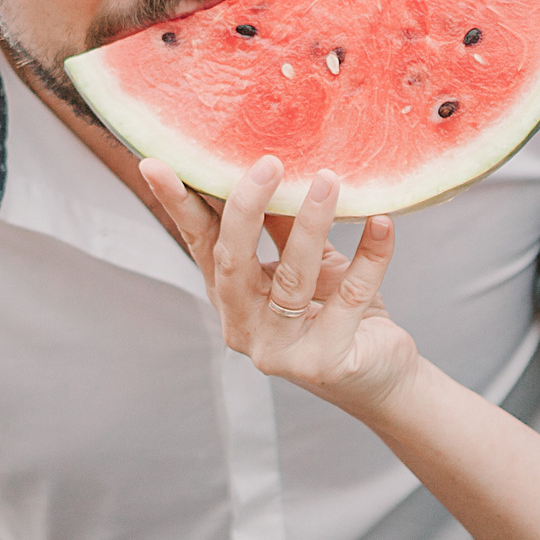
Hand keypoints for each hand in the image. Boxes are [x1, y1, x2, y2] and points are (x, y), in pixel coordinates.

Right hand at [140, 155, 414, 415]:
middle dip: (246, 207)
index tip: (155, 164)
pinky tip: (381, 223)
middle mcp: (244, 326)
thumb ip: (285, 227)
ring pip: (291, 277)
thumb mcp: (308, 263)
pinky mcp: (323, 362)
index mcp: (231, 296)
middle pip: (232, 261)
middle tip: (269, 162)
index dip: (178, 204)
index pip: (199, 242)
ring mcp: (279, 351)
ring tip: (328, 180)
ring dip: (310, 222)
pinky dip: (369, 257)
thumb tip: (275, 167)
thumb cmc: (337, 311)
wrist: (383, 376)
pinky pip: (349, 298)